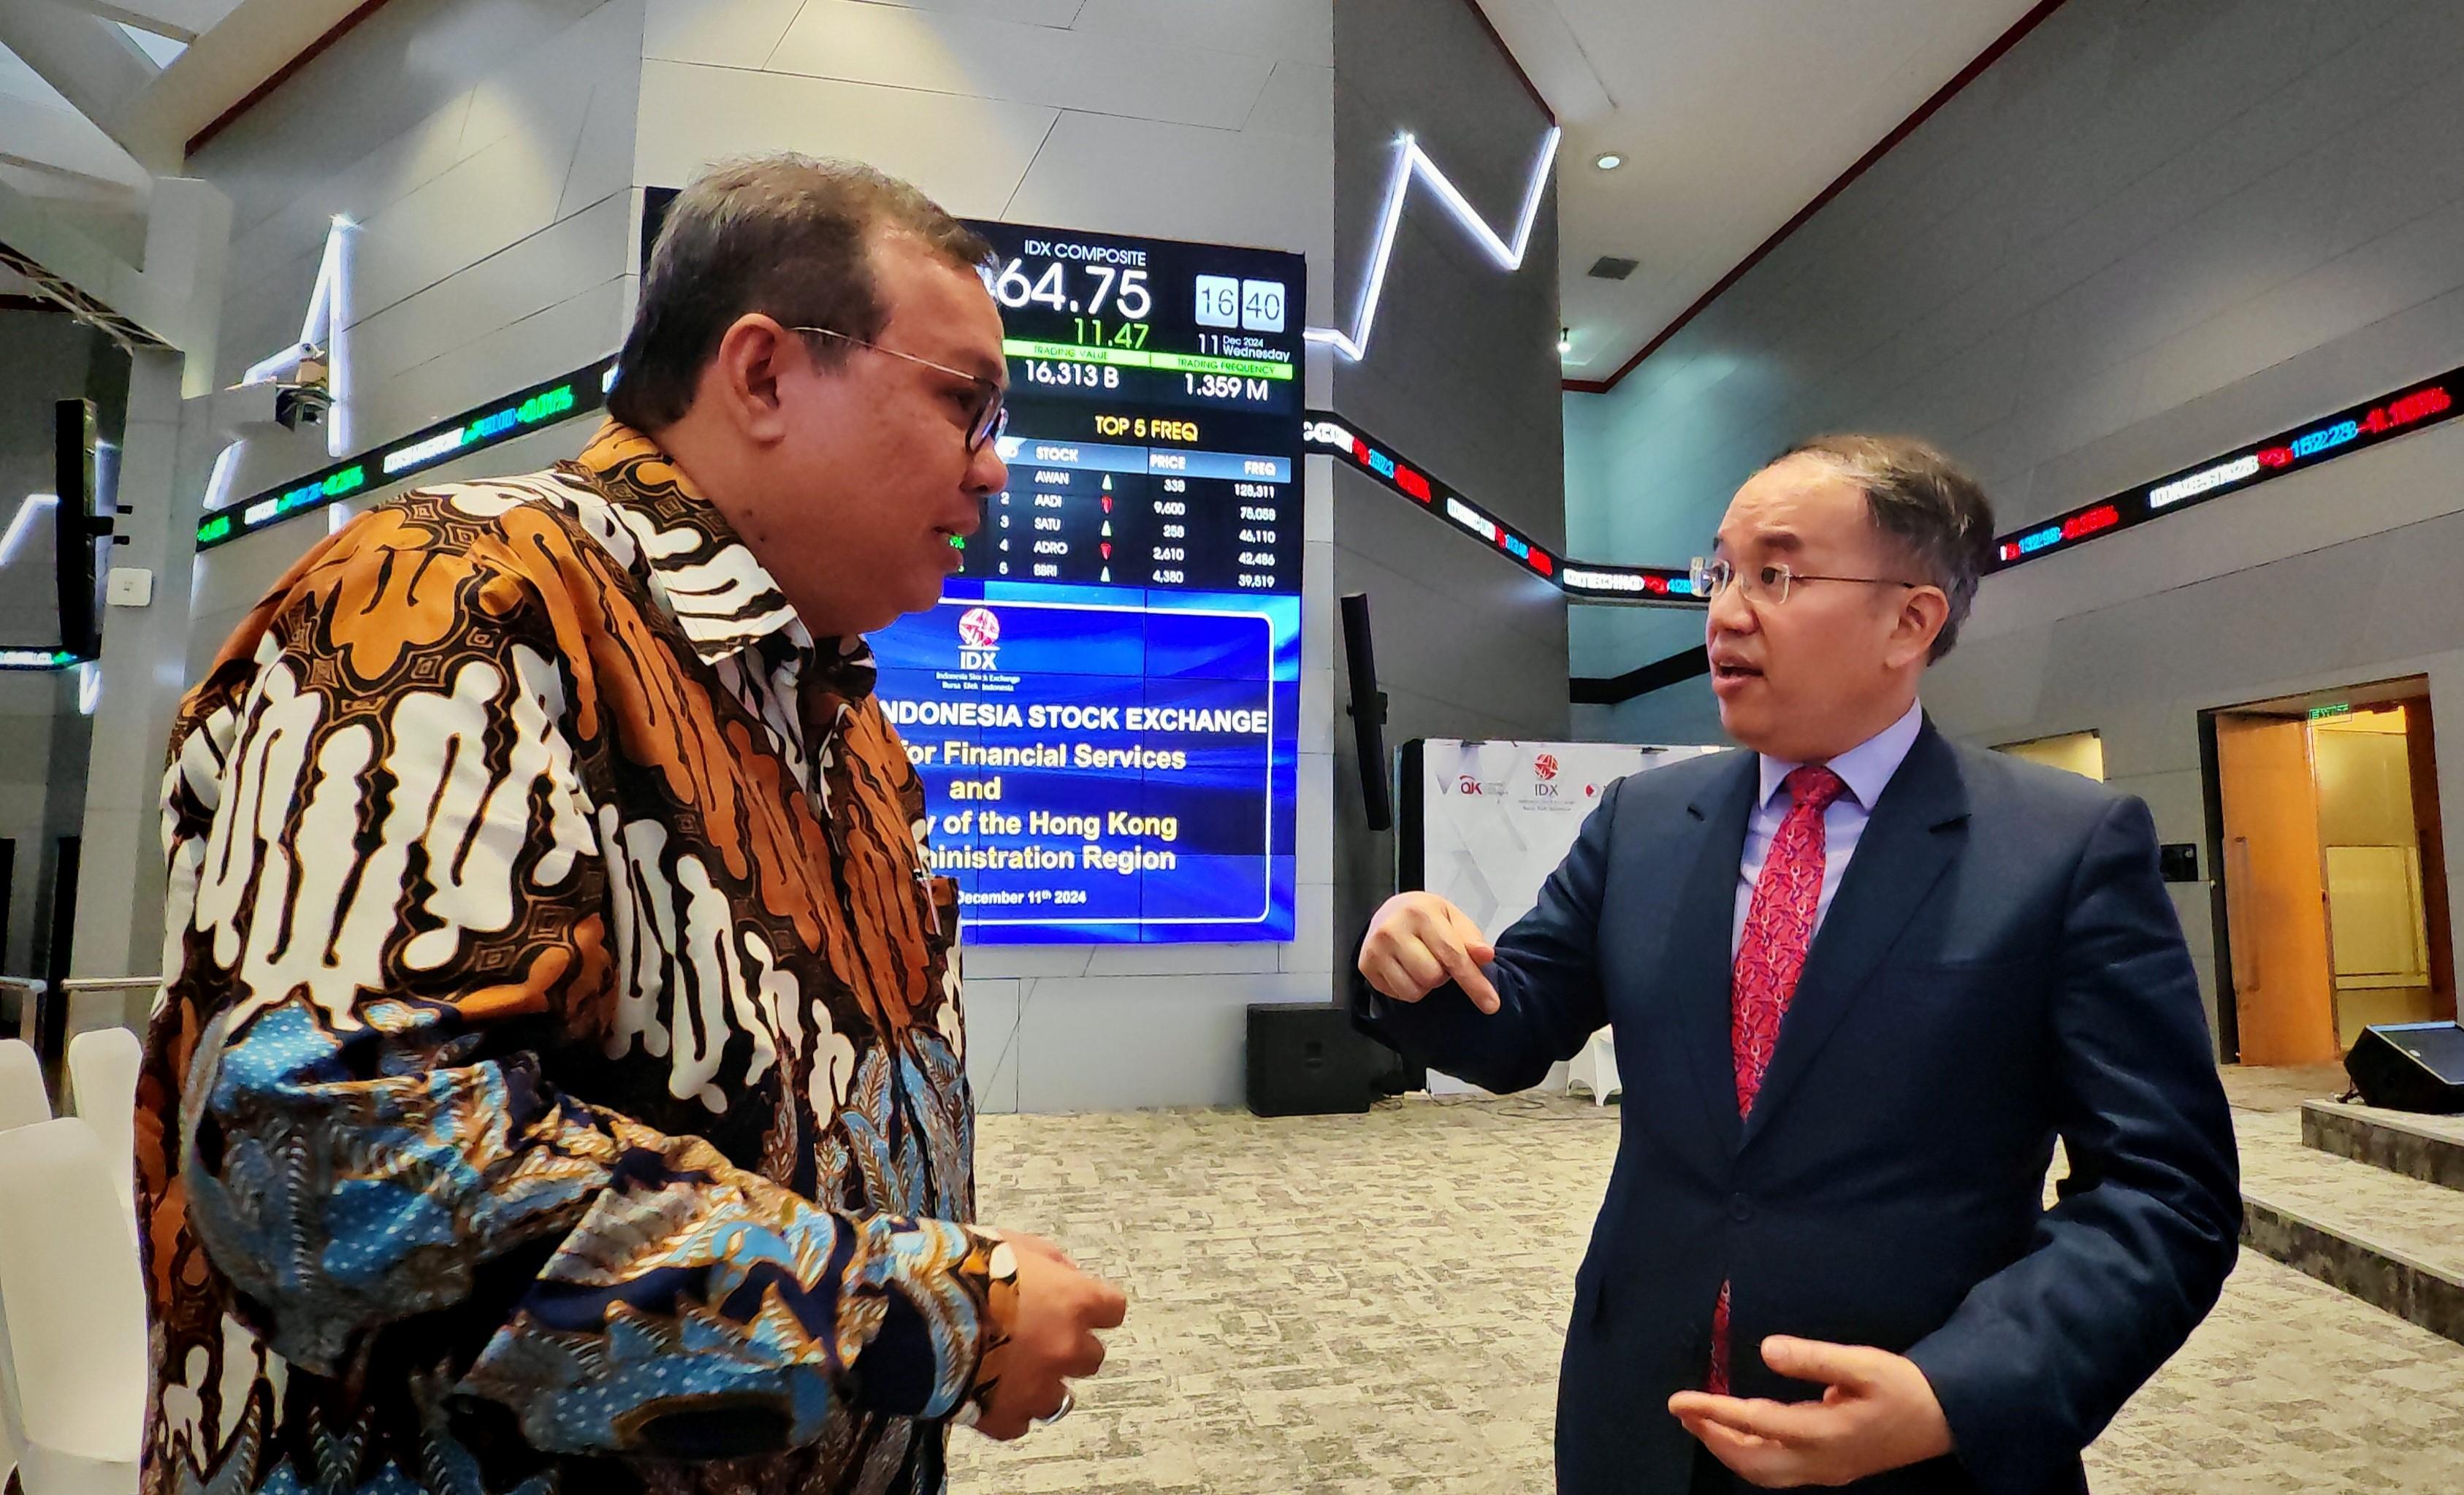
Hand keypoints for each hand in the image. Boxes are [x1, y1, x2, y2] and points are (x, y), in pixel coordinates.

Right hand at [972, 1232, 1126, 1439]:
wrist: (917, 1311)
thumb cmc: (965, 1267)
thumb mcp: (1014, 1243)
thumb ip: (1051, 1262)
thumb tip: (1069, 1276)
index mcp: (1074, 1302)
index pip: (1112, 1310)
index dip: (1093, 1308)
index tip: (1075, 1305)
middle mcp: (1065, 1350)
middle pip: (1091, 1358)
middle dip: (1068, 1348)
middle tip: (1036, 1337)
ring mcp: (1037, 1389)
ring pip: (1060, 1399)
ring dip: (1042, 1384)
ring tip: (1009, 1371)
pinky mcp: (1004, 1418)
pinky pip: (1018, 1422)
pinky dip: (1006, 1409)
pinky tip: (983, 1391)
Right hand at [1357, 892, 1499, 1011]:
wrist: (1390, 911)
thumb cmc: (1425, 916)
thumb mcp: (1453, 918)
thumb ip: (1471, 938)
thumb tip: (1486, 955)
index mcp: (1420, 912)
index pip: (1453, 956)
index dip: (1474, 983)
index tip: (1491, 1004)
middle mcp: (1393, 929)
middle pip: (1433, 977)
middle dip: (1443, 974)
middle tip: (1437, 958)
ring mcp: (1375, 949)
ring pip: (1415, 991)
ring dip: (1425, 984)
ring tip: (1421, 963)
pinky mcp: (1366, 965)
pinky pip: (1398, 995)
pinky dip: (1409, 988)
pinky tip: (1406, 969)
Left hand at [1667, 1336, 1952, 1486]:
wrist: (1942, 1421)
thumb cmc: (1903, 1389)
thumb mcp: (1863, 1364)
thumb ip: (1814, 1358)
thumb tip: (1766, 1348)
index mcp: (1823, 1434)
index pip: (1755, 1424)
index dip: (1714, 1412)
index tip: (1680, 1400)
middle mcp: (1818, 1461)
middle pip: (1751, 1462)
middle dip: (1712, 1438)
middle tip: (1684, 1412)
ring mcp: (1823, 1470)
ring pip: (1762, 1473)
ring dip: (1728, 1450)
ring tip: (1702, 1423)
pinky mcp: (1829, 1469)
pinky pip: (1777, 1471)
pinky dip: (1750, 1455)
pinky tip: (1742, 1433)